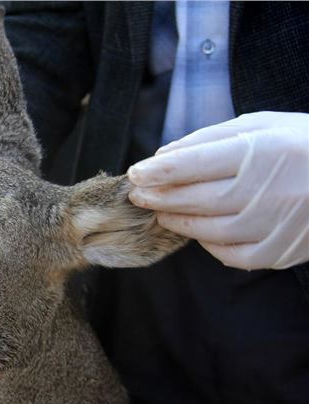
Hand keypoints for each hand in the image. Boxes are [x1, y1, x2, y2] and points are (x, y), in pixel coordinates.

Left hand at [128, 111, 308, 269]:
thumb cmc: (302, 143)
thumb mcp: (262, 125)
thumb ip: (210, 139)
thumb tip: (163, 156)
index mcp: (263, 151)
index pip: (195, 163)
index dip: (159, 171)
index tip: (135, 174)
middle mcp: (270, 189)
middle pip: (198, 199)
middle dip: (161, 198)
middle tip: (138, 195)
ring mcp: (278, 224)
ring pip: (211, 230)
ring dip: (178, 222)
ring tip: (161, 213)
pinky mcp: (283, 249)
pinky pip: (234, 255)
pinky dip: (209, 245)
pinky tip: (198, 233)